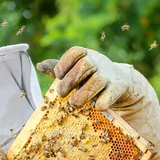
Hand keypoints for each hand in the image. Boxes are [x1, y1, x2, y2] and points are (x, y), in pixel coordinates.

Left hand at [37, 46, 159, 159]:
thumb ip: (59, 68)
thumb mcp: (75, 71)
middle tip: (61, 93)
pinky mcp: (119, 87)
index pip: (76, 52)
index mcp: (86, 55)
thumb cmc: (91, 77)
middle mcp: (99, 62)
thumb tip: (39, 65)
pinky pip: (112, 92)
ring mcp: (110, 75)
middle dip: (71, 80)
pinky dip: (105, 99)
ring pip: (98, 80)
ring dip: (84, 93)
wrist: (120, 82)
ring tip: (74, 104)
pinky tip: (98, 107)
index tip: (58, 75)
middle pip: (86, 65)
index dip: (65, 62)